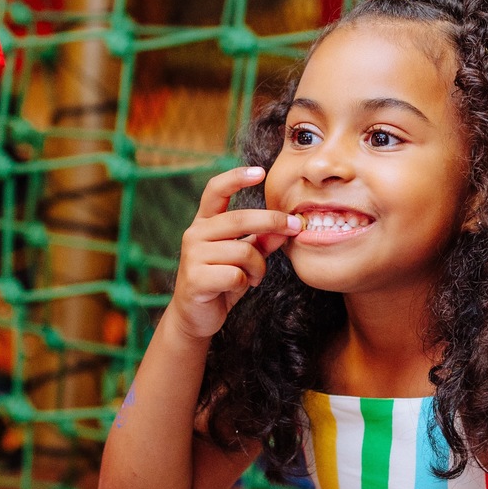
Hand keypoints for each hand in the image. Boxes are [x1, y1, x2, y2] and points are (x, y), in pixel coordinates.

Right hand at [168, 165, 300, 339]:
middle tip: (295, 227)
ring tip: (254, 277)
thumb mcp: (245, 258)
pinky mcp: (194, 278)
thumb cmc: (222, 282)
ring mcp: (192, 255)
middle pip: (239, 218)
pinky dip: (244, 282)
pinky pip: (235, 274)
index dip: (236, 177)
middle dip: (272, 221)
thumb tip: (287, 224)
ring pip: (242, 251)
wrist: (196, 317)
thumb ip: (262, 239)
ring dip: (258, 267)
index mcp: (205, 223)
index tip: (260, 172)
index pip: (215, 190)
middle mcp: (195, 234)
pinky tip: (238, 287)